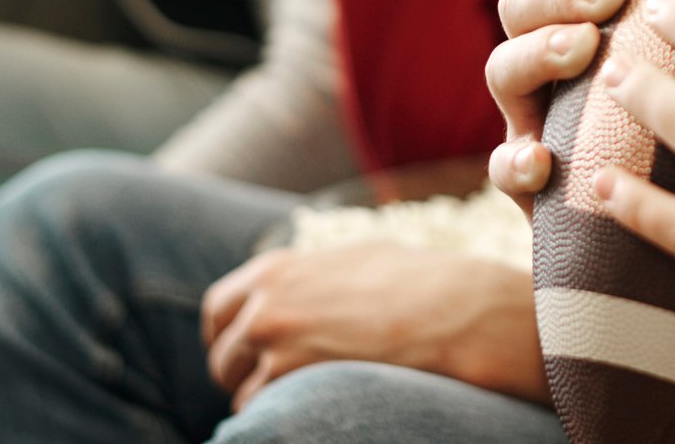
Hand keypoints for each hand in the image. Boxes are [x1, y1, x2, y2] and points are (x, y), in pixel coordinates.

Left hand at [200, 242, 545, 411]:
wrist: (455, 310)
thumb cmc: (418, 283)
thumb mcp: (356, 258)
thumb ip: (311, 275)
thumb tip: (295, 292)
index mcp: (279, 267)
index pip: (219, 308)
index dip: (228, 336)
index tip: (245, 353)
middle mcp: (266, 300)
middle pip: (222, 355)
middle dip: (240, 374)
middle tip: (269, 387)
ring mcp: (275, 338)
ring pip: (239, 389)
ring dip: (262, 399)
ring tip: (301, 399)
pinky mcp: (289, 374)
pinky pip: (261, 409)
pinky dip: (280, 416)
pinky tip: (315, 408)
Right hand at [484, 0, 662, 213]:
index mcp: (593, 19)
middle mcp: (553, 62)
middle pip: (524, 3)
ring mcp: (534, 119)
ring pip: (503, 69)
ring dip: (538, 51)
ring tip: (582, 47)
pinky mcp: (531, 188)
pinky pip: (503, 169)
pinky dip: (516, 160)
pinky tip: (543, 160)